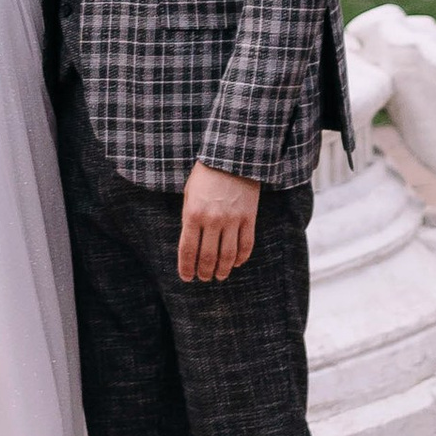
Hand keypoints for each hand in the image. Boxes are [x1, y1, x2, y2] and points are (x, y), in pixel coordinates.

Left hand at [177, 163, 259, 283]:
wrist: (231, 157)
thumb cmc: (206, 175)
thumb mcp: (189, 194)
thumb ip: (189, 218)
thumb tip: (190, 243)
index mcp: (193, 214)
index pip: (188, 250)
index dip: (186, 268)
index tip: (187, 278)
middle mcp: (212, 220)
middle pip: (208, 257)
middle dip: (204, 272)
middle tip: (203, 278)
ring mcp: (232, 220)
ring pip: (228, 256)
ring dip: (222, 270)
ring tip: (219, 276)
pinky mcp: (249, 218)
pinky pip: (246, 245)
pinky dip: (241, 258)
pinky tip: (235, 264)